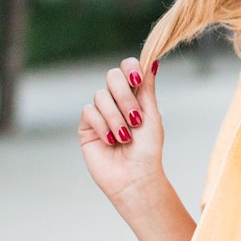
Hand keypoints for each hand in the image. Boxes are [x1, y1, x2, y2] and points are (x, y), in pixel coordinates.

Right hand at [79, 56, 169, 208]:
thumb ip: (147, 90)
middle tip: (135, 118)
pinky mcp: (87, 126)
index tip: (137, 79)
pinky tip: (111, 141)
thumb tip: (153, 63)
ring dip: (116, 118)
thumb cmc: (147, 150)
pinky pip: (89, 112)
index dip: (130, 67)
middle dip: (125, 96)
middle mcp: (116, 100)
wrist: (135, 177)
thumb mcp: (151, 117)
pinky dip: (103, 126)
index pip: (127, 68)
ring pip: (101, 96)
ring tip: (125, 138)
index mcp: (135, 95)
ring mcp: (100, 112)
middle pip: (112, 76)